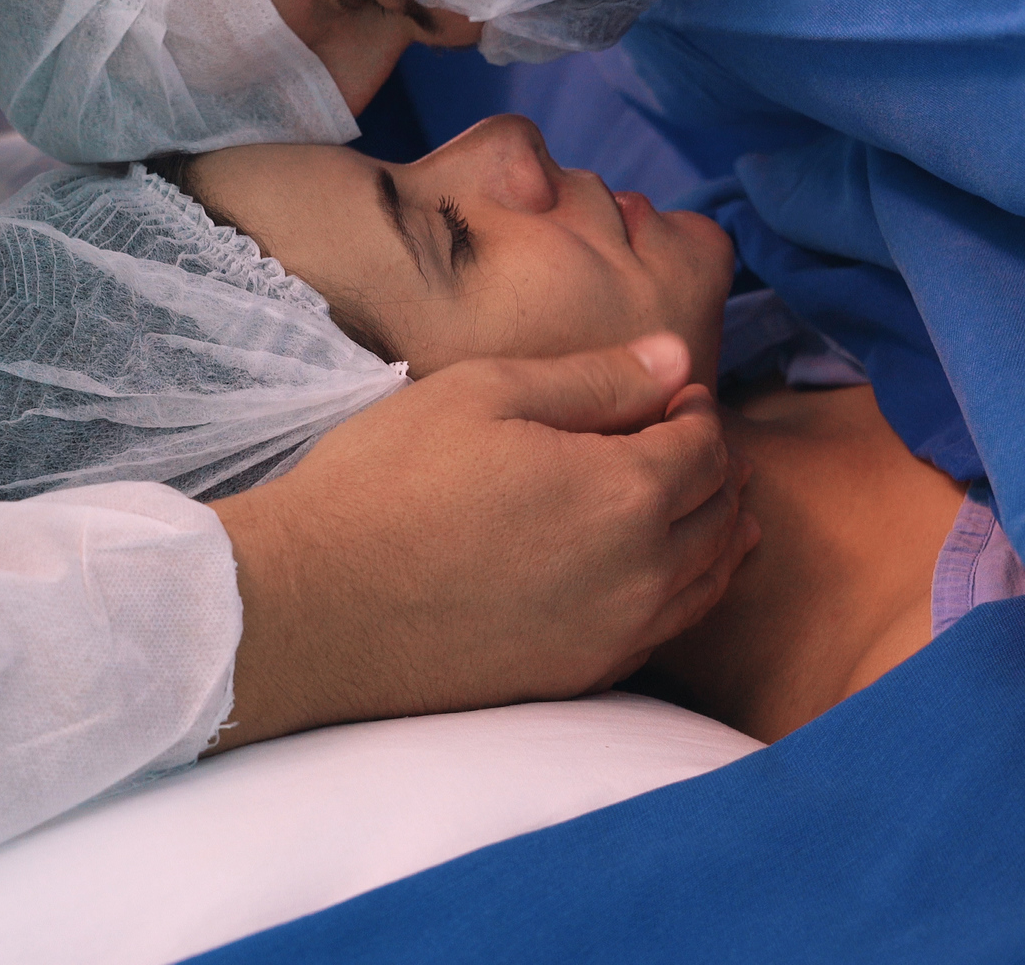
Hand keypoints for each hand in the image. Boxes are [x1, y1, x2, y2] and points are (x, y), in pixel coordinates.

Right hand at [207, 334, 757, 749]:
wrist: (316, 604)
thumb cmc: (391, 480)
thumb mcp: (488, 393)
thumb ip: (595, 378)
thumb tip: (675, 358)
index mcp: (624, 493)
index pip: (705, 446)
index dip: (698, 409)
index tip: (677, 394)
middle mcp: (639, 574)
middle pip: (719, 514)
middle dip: (718, 467)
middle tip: (694, 440)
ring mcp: (611, 636)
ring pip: (707, 581)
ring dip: (718, 532)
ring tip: (710, 504)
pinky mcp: (577, 678)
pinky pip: (664, 632)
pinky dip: (685, 592)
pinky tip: (666, 575)